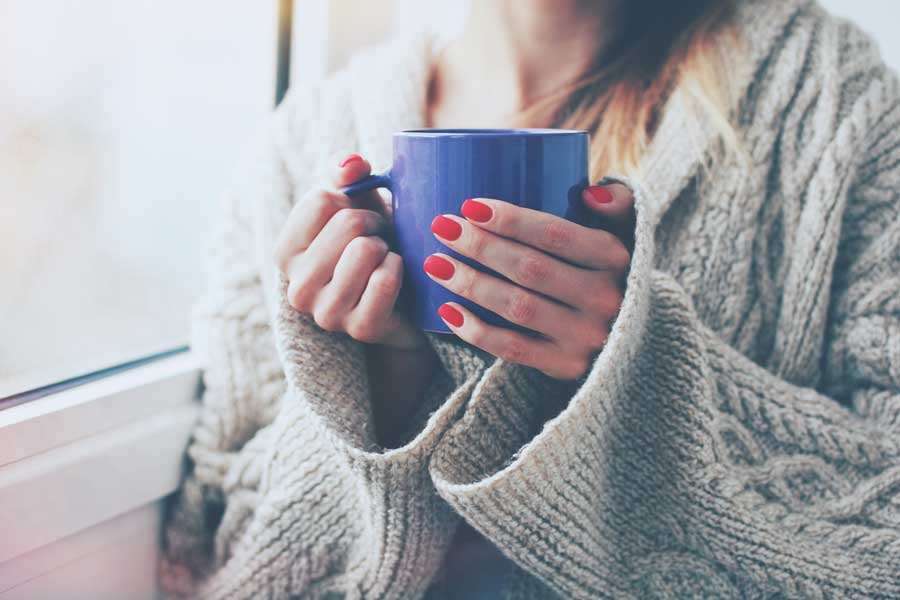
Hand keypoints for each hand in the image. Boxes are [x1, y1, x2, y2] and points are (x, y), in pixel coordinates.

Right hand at [274, 153, 427, 352]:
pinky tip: (395, 277)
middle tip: (378, 240)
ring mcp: (327, 313)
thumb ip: (346, 174)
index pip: (321, 199)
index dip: (351, 201)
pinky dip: (399, 269)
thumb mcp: (355, 203)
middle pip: (348, 223)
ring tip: (384, 258)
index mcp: (284, 253)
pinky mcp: (361, 328)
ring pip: (366, 250)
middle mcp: (297, 288)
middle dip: (374, 223)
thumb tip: (352, 164)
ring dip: (387, 247)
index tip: (357, 219)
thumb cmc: (373, 242)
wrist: (402, 298)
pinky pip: (385, 279)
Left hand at [423, 183, 634, 379]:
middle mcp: (604, 299)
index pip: (556, 235)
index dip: (510, 220)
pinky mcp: (565, 365)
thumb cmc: (612, 271)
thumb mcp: (628, 233)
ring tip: (435, 263)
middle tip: (442, 227)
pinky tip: (447, 310)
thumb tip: (589, 193)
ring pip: (517, 308)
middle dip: (480, 246)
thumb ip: (619, 203)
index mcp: (616, 259)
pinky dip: (477, 331)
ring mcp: (584, 337)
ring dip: (471, 284)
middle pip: (530, 269)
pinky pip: (513, 349)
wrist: (633, 336)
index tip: (469, 206)